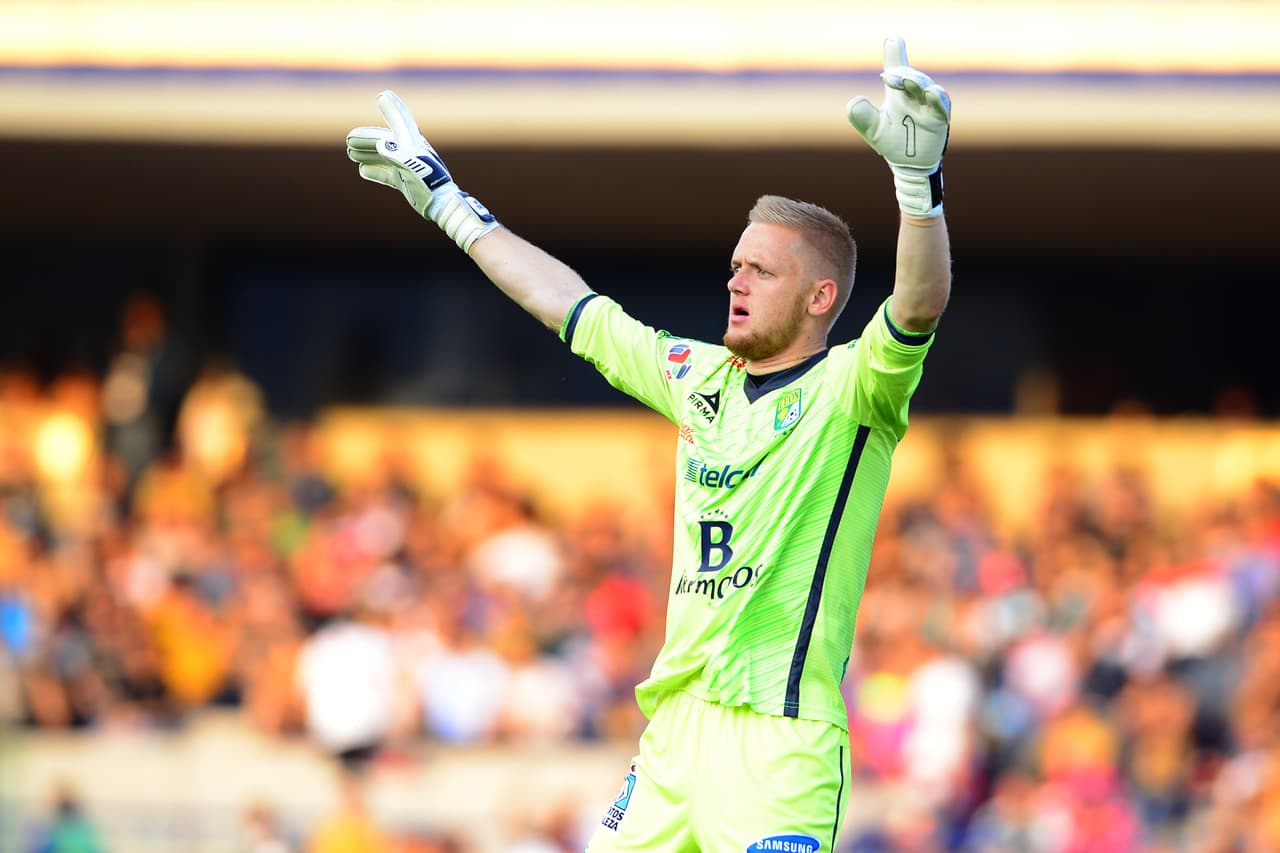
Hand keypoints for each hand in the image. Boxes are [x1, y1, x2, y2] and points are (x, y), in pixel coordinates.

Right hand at [347, 91, 498, 250]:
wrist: (441, 205)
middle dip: (367, 138)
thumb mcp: (414, 169)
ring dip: (367, 153)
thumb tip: (381, 144)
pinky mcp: (406, 181)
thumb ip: (399, 156)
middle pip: (385, 141)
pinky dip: (375, 171)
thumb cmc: (431, 185)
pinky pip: (387, 174)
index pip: (400, 122)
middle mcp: (410, 153)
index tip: (384, 96)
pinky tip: (363, 170)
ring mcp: (407, 167)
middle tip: (350, 138)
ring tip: (351, 153)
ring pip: (383, 156)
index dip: (393, 109)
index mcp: (412, 145)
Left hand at [847, 37, 950, 216]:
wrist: (908, 165)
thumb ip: (861, 116)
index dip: (895, 53)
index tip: (892, 38)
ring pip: (927, 87)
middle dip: (901, 74)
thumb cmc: (891, 142)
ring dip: (917, 81)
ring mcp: (928, 105)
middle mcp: (914, 95)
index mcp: (898, 94)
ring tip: (907, 80)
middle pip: (911, 77)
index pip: (897, 70)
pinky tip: (930, 92)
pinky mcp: (940, 118)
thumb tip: (855, 100)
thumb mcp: (873, 130)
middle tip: (888, 76)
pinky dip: (936, 97)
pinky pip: (941, 104)